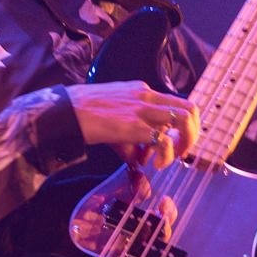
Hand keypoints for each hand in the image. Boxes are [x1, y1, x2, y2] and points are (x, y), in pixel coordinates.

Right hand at [64, 80, 199, 168]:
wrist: (64, 111)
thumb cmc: (84, 114)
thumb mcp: (114, 119)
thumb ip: (132, 137)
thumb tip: (142, 160)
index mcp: (142, 91)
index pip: (178, 103)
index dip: (185, 126)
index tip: (177, 143)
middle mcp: (146, 96)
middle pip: (190, 108)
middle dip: (192, 134)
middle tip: (182, 152)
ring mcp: (141, 109)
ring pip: (183, 119)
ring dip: (184, 142)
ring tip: (170, 158)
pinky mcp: (133, 126)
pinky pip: (163, 140)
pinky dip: (165, 156)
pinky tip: (154, 164)